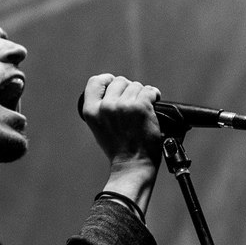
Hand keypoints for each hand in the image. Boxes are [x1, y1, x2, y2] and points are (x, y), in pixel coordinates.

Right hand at [80, 75, 162, 209]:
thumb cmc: (119, 149)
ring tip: (143, 110)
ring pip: (136, 86)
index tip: (115, 84)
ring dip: (142, 94)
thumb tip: (115, 90)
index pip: (95, 82)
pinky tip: (153, 105)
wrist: (132, 165)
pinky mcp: (141, 107)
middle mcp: (106, 107)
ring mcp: (123, 106)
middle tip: (134, 104)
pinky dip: (154, 95)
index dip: (107, 80)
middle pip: (119, 81)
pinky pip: (149, 91)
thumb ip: (103, 108)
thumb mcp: (100, 128)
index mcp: (91, 111)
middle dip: (128, 89)